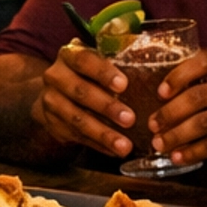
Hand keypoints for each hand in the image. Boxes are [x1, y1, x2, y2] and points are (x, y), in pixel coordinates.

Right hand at [36, 38, 133, 158]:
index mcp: (69, 55)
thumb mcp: (93, 59)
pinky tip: (114, 151)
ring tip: (124, 146)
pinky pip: (78, 137)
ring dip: (103, 134)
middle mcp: (56, 77)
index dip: (103, 73)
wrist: (53, 93)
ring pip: (78, 120)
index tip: (124, 85)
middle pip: (80, 92)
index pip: (84, 60)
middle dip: (107, 107)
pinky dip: (98, 145)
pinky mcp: (54, 125)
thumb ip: (114, 59)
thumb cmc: (85, 73)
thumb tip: (155, 60)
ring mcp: (52, 102)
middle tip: (130, 119)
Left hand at [154, 52, 206, 166]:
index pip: (203, 62)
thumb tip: (164, 85)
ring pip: (204, 124)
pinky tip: (179, 156)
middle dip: (170, 113)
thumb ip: (206, 75)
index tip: (161, 92)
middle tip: (153, 124)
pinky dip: (193, 152)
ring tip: (160, 143)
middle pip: (198, 98)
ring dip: (176, 135)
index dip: (178, 75)